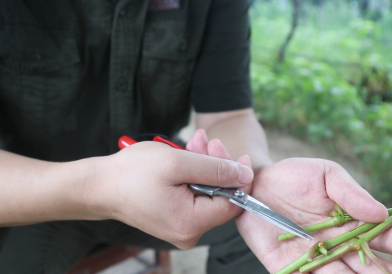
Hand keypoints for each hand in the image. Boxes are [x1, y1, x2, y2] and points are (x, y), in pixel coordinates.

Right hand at [85, 140, 252, 248]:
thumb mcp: (178, 163)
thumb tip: (245, 174)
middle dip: (217, 164)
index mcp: (191, 223)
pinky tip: (188, 155)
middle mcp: (189, 232)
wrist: (100, 185)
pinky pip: (195, 195)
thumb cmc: (131, 174)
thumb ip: (216, 169)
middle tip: (206, 141)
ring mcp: (182, 227)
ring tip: (195, 142)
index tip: (236, 154)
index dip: (238, 176)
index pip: (234, 203)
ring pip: (208, 192)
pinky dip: (194, 174)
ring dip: (205, 164)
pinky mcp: (176, 218)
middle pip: (221, 196)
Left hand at [187, 129, 391, 272]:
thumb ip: (351, 193)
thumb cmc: (294, 176)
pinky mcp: (287, 268)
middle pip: (371, 266)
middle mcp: (339, 245)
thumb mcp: (325, 175)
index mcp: (353, 221)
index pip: (389, 236)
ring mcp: (315, 258)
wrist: (253, 183)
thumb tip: (379, 212)